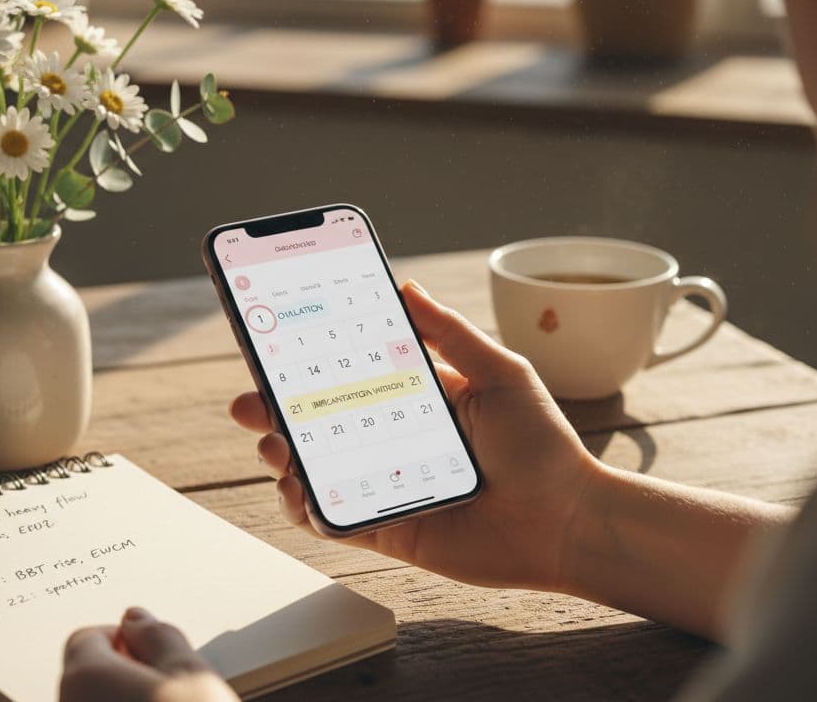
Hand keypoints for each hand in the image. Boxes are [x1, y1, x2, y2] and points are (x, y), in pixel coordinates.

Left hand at [61, 608, 237, 701]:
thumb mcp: (189, 673)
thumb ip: (159, 637)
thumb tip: (137, 618)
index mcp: (85, 677)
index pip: (87, 637)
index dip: (124, 638)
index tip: (156, 650)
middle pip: (88, 671)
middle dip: (125, 667)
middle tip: (169, 681)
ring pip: (97, 696)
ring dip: (125, 691)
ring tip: (172, 699)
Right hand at [229, 280, 603, 591]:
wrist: (566, 524)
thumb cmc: (544, 449)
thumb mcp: (501, 374)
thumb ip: (449, 334)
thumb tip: (405, 285)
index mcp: (418, 400)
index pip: (351, 375)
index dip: (309, 364)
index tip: (273, 345)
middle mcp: (395, 440)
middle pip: (319, 422)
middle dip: (275, 411)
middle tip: (250, 403)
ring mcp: (386, 486)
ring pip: (315, 470)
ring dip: (283, 457)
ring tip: (276, 446)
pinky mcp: (388, 530)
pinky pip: (333, 520)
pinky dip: (306, 507)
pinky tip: (298, 489)